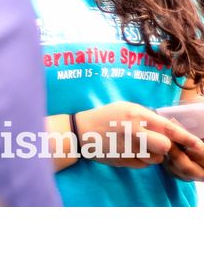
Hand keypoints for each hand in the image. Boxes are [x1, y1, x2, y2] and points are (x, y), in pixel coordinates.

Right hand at [74, 101, 203, 168]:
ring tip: (139, 145)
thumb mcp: (125, 108)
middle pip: (165, 146)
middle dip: (166, 147)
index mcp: (135, 115)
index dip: (185, 137)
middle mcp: (133, 131)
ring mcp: (128, 148)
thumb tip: (170, 127)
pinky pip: (144, 164)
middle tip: (160, 144)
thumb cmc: (104, 116)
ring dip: (153, 154)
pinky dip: (141, 159)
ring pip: (156, 157)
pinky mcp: (124, 160)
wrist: (80, 132)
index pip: (168, 128)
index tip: (198, 144)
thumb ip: (147, 116)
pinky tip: (128, 151)